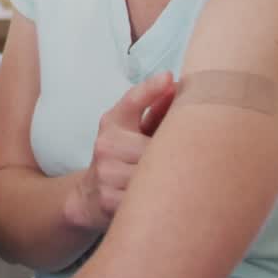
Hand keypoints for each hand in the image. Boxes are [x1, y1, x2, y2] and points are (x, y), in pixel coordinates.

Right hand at [65, 71, 175, 231]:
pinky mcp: (109, 199)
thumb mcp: (131, 131)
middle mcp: (106, 144)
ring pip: (154, 172)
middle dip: (174, 153)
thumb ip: (155, 111)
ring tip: (178, 181)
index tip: (170, 78)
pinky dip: (161, 198)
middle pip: (156, 145)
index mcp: (113, 123)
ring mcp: (106, 173)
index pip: (133, 101)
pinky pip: (147, 197)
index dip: (151, 89)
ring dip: (170, 178)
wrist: (88, 196)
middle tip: (190, 160)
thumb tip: (178, 86)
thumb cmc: (120, 158)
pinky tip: (164, 198)